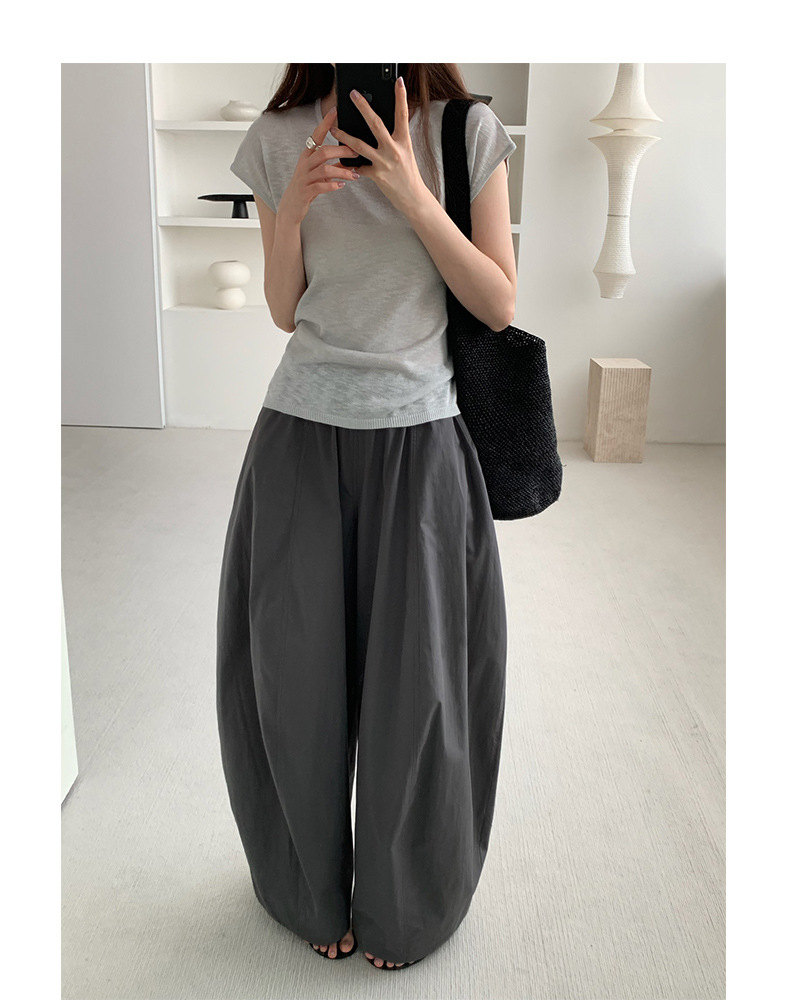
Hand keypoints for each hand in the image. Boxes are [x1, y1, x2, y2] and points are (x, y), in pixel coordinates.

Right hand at [278, 106, 359, 223]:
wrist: (291, 206)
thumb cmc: (307, 186)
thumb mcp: (318, 172)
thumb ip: (331, 163)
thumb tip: (350, 155)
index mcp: (307, 155)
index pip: (316, 135)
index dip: (325, 123)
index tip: (335, 111)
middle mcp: (304, 164)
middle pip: (324, 151)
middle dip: (342, 151)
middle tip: (356, 152)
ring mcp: (304, 178)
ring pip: (324, 169)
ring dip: (342, 171)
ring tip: (354, 175)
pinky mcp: (305, 191)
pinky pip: (320, 186)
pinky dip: (332, 185)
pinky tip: (341, 186)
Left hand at [328, 76, 429, 217]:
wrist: (413, 198)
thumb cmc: (408, 173)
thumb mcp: (406, 151)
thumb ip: (395, 137)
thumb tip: (382, 122)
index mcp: (404, 141)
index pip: (402, 114)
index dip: (400, 97)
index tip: (397, 80)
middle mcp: (395, 149)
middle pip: (376, 124)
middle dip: (363, 108)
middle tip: (352, 94)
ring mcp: (385, 162)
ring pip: (360, 145)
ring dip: (344, 136)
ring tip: (333, 129)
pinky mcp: (377, 176)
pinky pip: (359, 167)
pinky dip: (349, 164)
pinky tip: (340, 161)